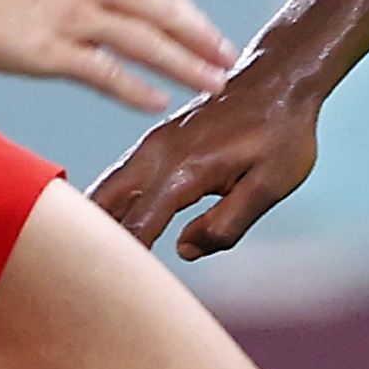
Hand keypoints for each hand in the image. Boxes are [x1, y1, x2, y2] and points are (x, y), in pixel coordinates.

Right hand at [0, 0, 232, 110]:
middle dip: (202, 37)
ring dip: (186, 66)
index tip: (206, 30)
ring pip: (146, 43)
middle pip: (164, 11)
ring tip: (215, 85)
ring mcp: (70, 13)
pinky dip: (138, 89)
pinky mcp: (47, 49)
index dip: (185, 9)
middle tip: (231, 58)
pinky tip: (160, 104)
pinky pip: (106, 74)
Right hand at [94, 60, 328, 257]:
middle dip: (93, 242)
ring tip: (92, 261)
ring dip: (98, 223)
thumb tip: (183, 249)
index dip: (123, 262)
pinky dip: (111, 204)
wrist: (280, 77)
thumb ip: (227, 224)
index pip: (138, 227)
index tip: (107, 291)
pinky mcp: (156, 143)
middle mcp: (156, 156)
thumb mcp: (270, 186)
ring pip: (106, 190)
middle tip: (86, 279)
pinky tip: (112, 228)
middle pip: (103, 206)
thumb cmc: (282, 133)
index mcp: (184, 171)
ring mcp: (152, 146)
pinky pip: (121, 178)